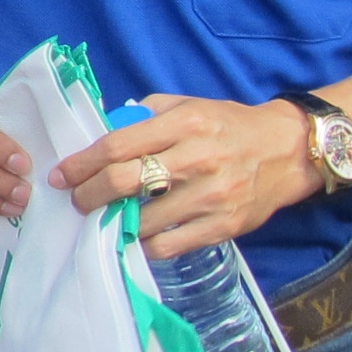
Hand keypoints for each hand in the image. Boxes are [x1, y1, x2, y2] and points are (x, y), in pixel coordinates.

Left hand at [51, 94, 315, 260]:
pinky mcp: (224, 226)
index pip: (117, 146)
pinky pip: (169, 245)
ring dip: (114, 222)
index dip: (82, 164)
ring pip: (144, 219)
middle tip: (76, 200)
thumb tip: (100, 132)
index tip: (62, 175)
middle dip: (89, 194)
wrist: (288, 150)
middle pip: (124, 182)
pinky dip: (143, 245)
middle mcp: (197, 159)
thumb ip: (145, 115)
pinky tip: (134, 236)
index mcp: (185, 124)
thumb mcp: (188, 105)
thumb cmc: (229, 125)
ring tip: (103, 218)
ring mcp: (212, 196)